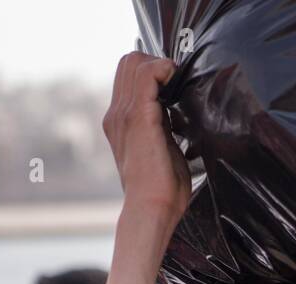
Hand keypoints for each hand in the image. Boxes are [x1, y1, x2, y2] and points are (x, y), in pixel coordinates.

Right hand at [101, 52, 192, 283]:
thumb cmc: (163, 190)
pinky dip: (164, 69)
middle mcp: (117, 115)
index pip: (128, 77)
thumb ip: (164, 128)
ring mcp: (125, 115)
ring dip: (161, 65)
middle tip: (177, 80)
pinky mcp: (139, 118)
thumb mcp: (163, 149)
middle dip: (155, 63)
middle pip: (128, 63)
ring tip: (178, 79)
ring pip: (134, 63)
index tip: (175, 82)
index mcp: (121, 123)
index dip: (152, 71)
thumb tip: (178, 114)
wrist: (152, 209)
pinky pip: (147, 75)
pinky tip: (177, 78)